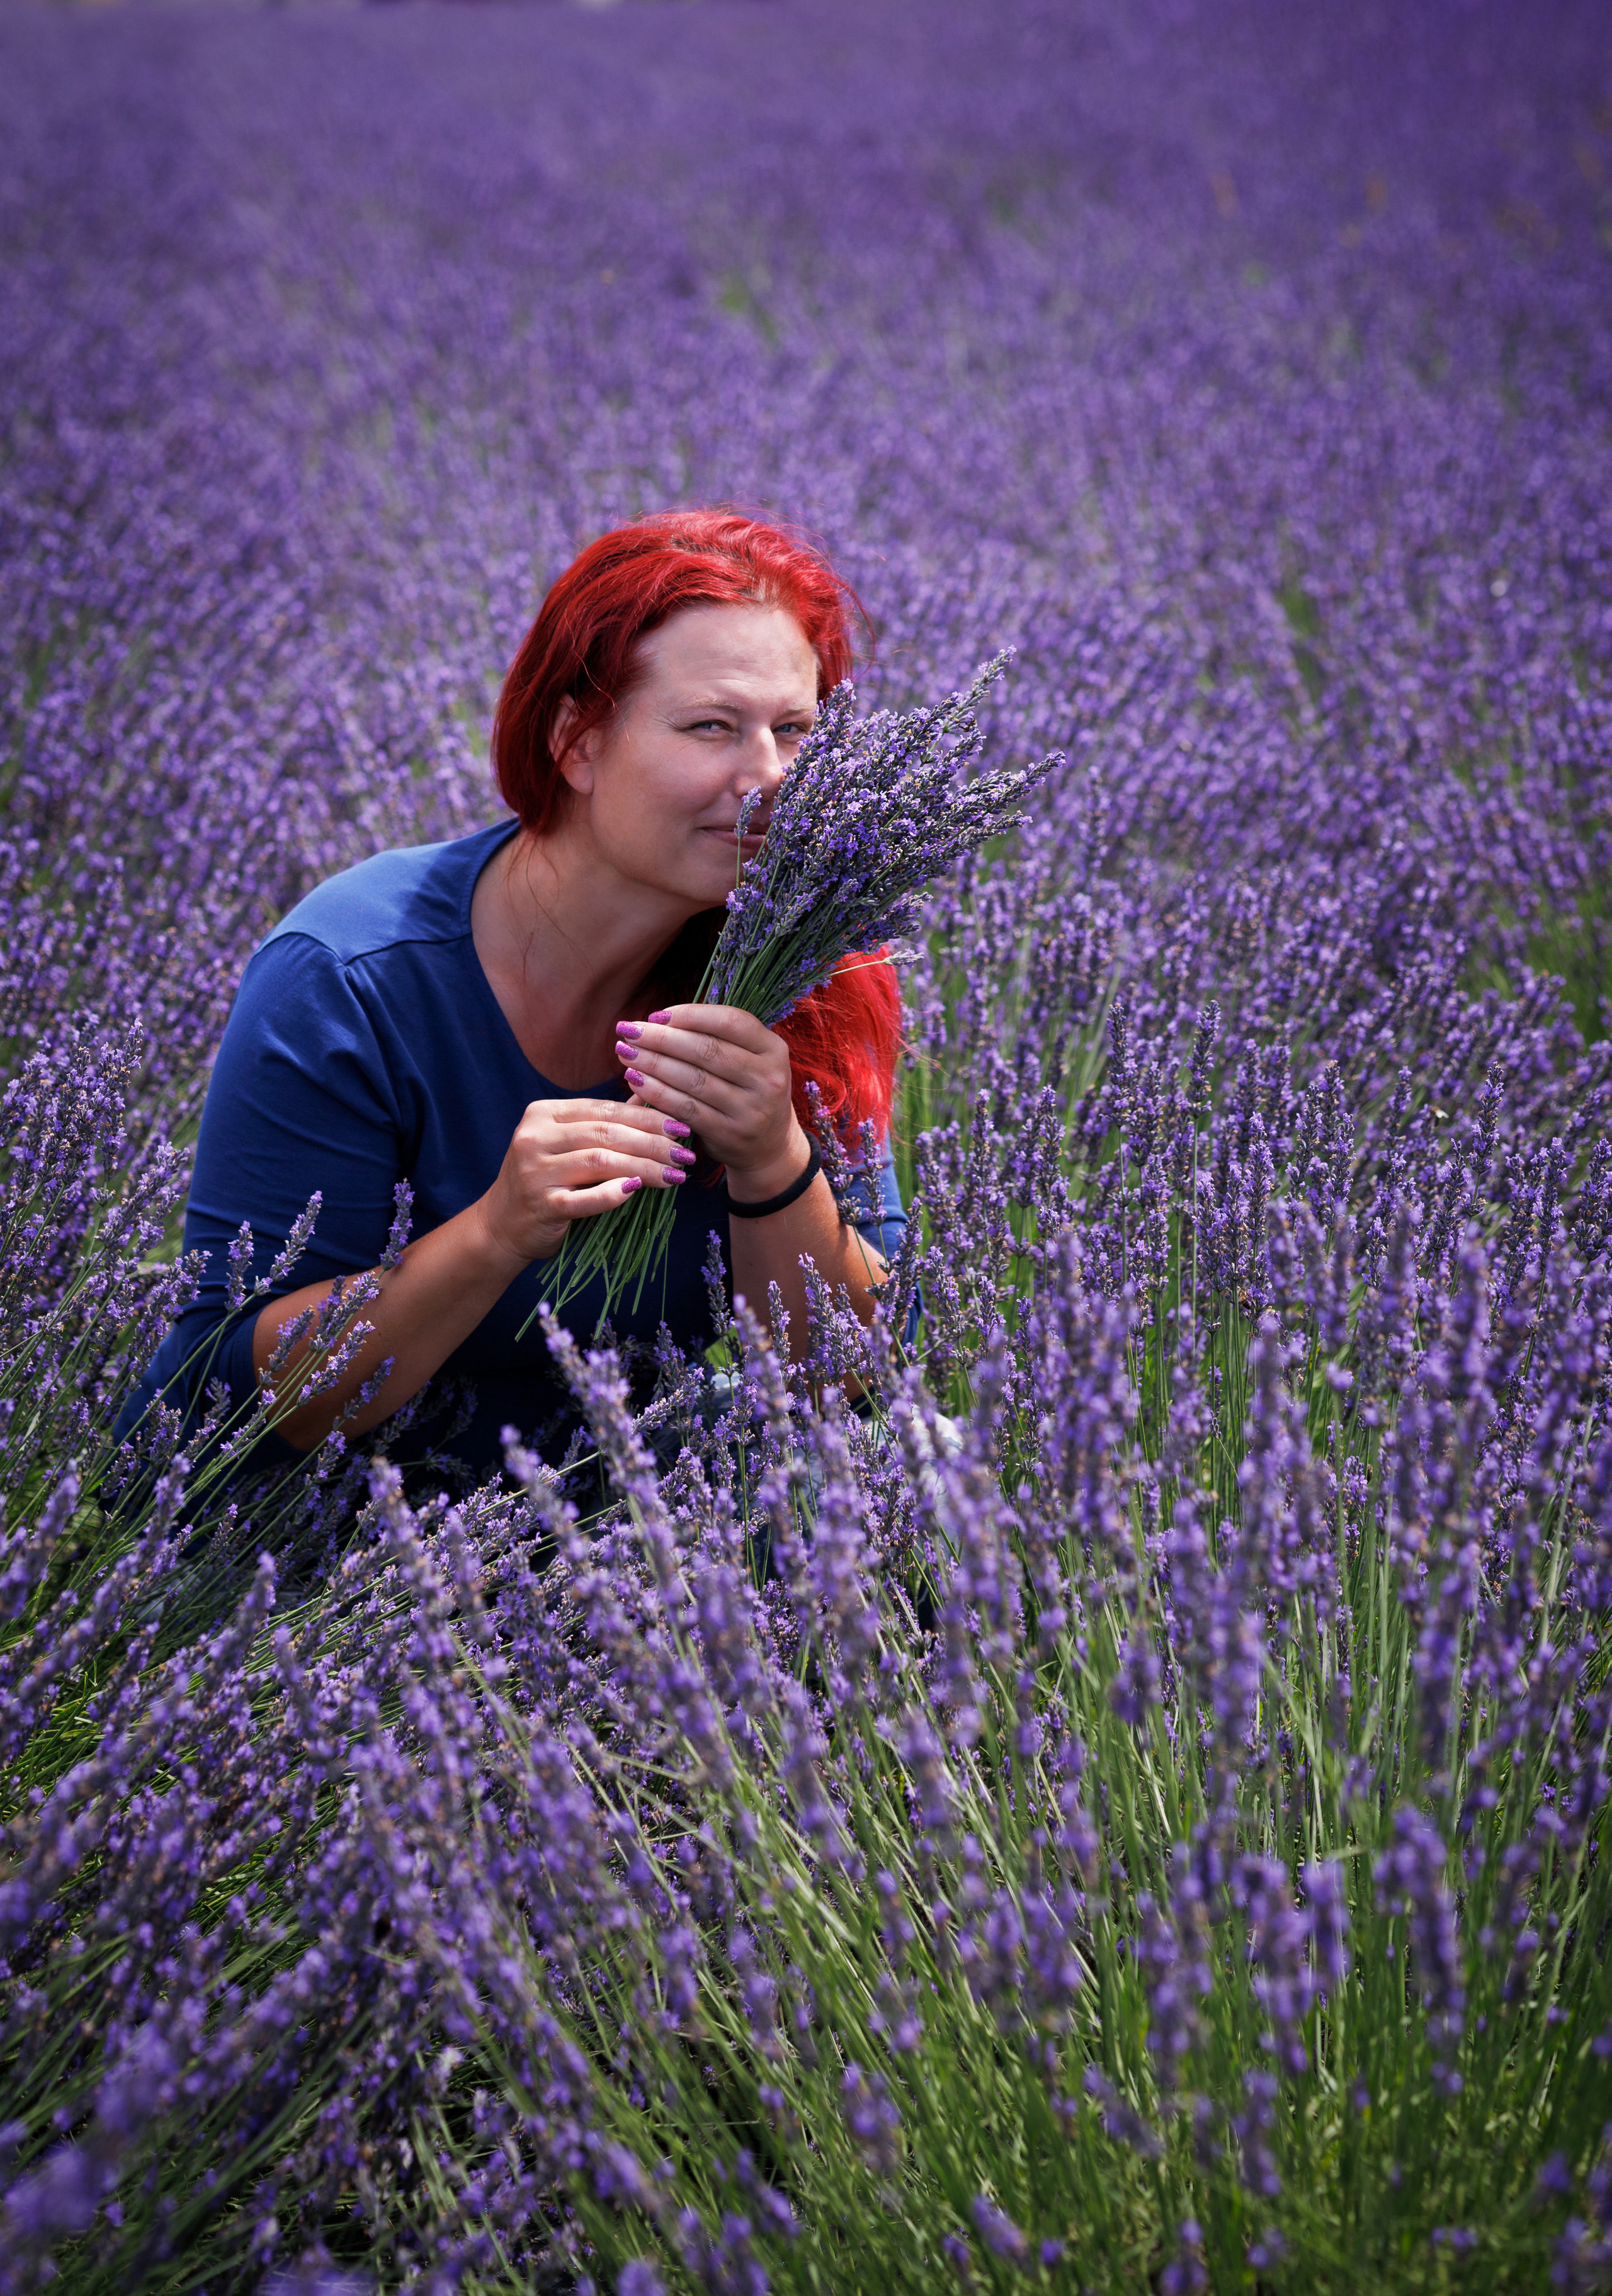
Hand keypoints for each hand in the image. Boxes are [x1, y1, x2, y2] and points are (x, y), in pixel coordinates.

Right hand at [474, 1096, 693, 1266]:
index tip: (682, 1127)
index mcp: (543, 1114)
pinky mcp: (540, 1205)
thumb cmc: (543, 1180)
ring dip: (644, 1169)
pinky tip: (637, 1191)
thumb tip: (650, 1096)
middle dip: (653, 1143)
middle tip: (686, 1153)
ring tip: (675, 1175)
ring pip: (600, 1162)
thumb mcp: (567, 1143)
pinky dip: (612, 1194)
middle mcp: (534, 1137)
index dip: (647, 1117)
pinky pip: (584, 1199)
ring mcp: (534, 1172)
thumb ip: (604, 1121)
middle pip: (606, 1134)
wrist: (500, 1226)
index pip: (604, 1110)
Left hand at [614, 1005, 809, 1198]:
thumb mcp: (749, 1060)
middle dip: (661, 1037)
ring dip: (653, 1063)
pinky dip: (657, 1092)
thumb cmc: (747, 1091)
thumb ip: (716, 1038)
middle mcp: (768, 1078)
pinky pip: (686, 1108)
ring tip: (626, 1052)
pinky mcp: (730, 1134)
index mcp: (773, 1049)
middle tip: (628, 1031)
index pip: (729, 1021)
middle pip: (707, 1049)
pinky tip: (635, 1080)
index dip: (689, 1014)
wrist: (769, 1147)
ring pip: (693, 1079)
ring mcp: (751, 1109)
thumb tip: (657, 1021)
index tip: (655, 1015)